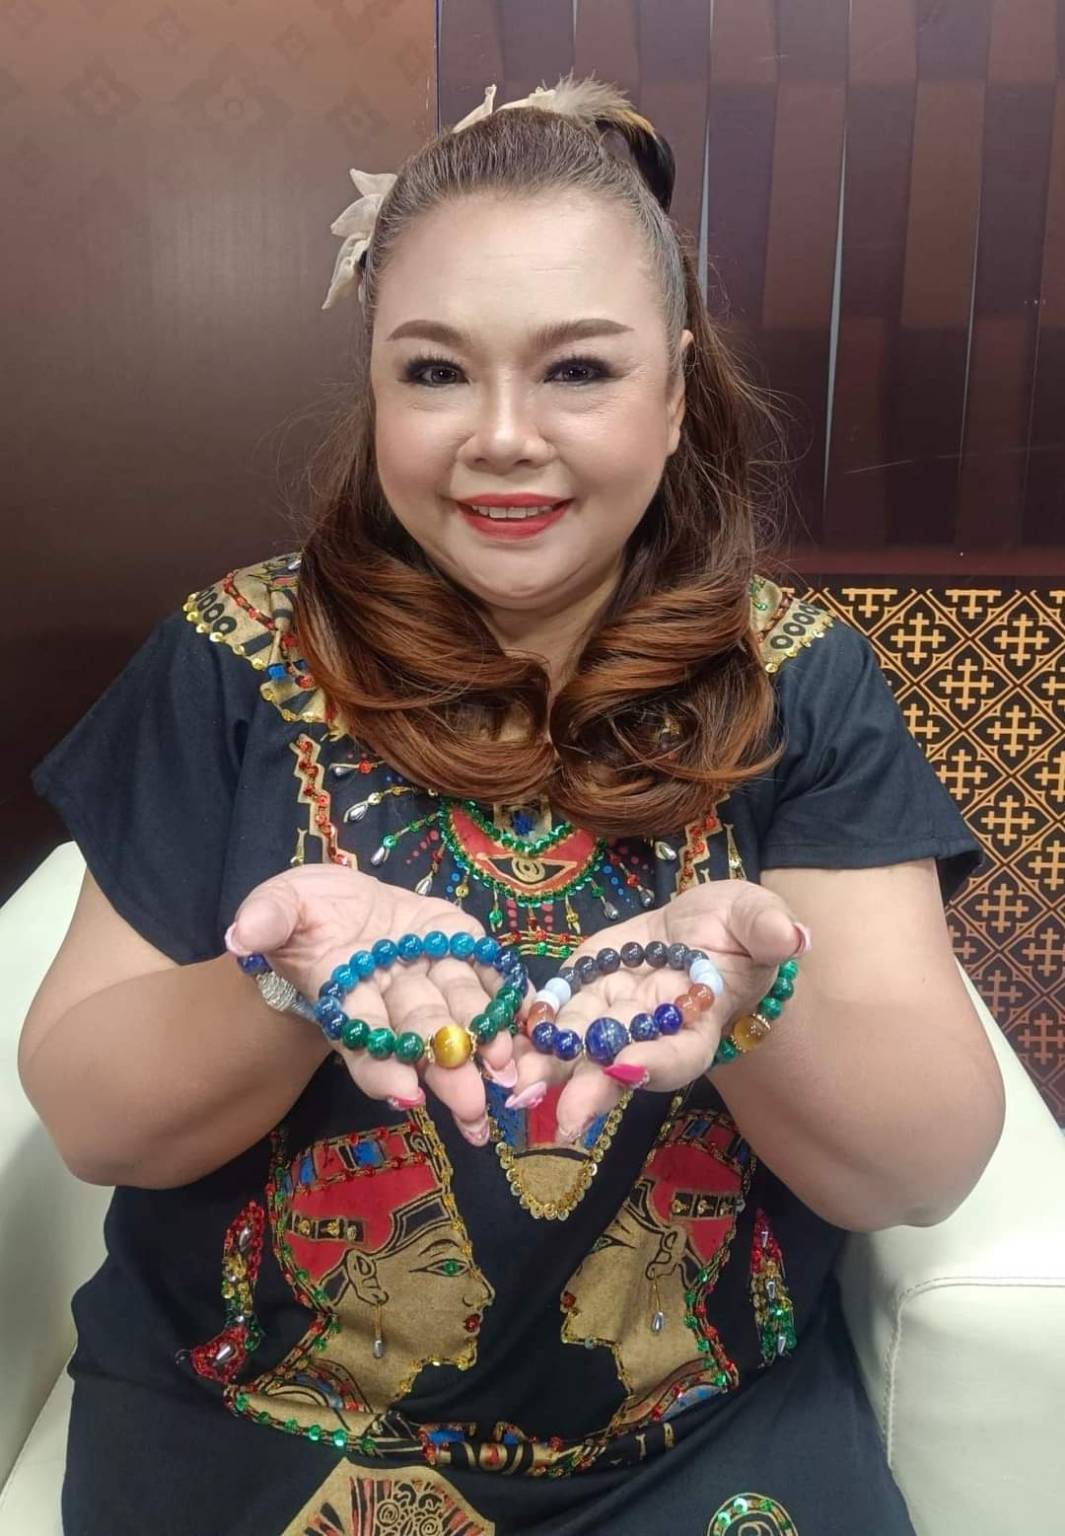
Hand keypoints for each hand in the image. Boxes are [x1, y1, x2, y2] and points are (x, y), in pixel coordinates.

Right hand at [225, 865, 518, 1145]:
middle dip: (446, 1069)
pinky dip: (509, 995)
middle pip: (421, 1038)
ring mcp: (432, 974)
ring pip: (460, 1011)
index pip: (363, 1043)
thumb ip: (266, 920)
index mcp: (346, 999)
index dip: (383, 1068)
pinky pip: (489, 972)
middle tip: (472, 1103)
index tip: (407, 1094)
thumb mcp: (279, 906)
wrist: (343, 904)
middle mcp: (394, 1000)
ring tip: (506, 1070)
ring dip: (485, 1043)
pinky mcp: (462, 945)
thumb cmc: (303, 915)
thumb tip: (239, 936)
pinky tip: (530, 1018)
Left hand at [510, 881, 809, 1142]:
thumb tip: (792, 934)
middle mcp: (649, 1031)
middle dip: (591, 1088)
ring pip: (578, 1048)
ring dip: (547, 1068)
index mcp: (698, 1023)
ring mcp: (611, 1015)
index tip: (626, 1067)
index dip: (655, 1063)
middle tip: (561, 1114)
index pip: (680, 1052)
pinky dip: (527, 1030)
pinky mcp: (580, 991)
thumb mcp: (757, 918)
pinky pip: (552, 1015)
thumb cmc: (738, 928)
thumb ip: (767, 928)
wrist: (700, 927)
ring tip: (518, 1086)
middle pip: (619, 1066)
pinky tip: (498, 1041)